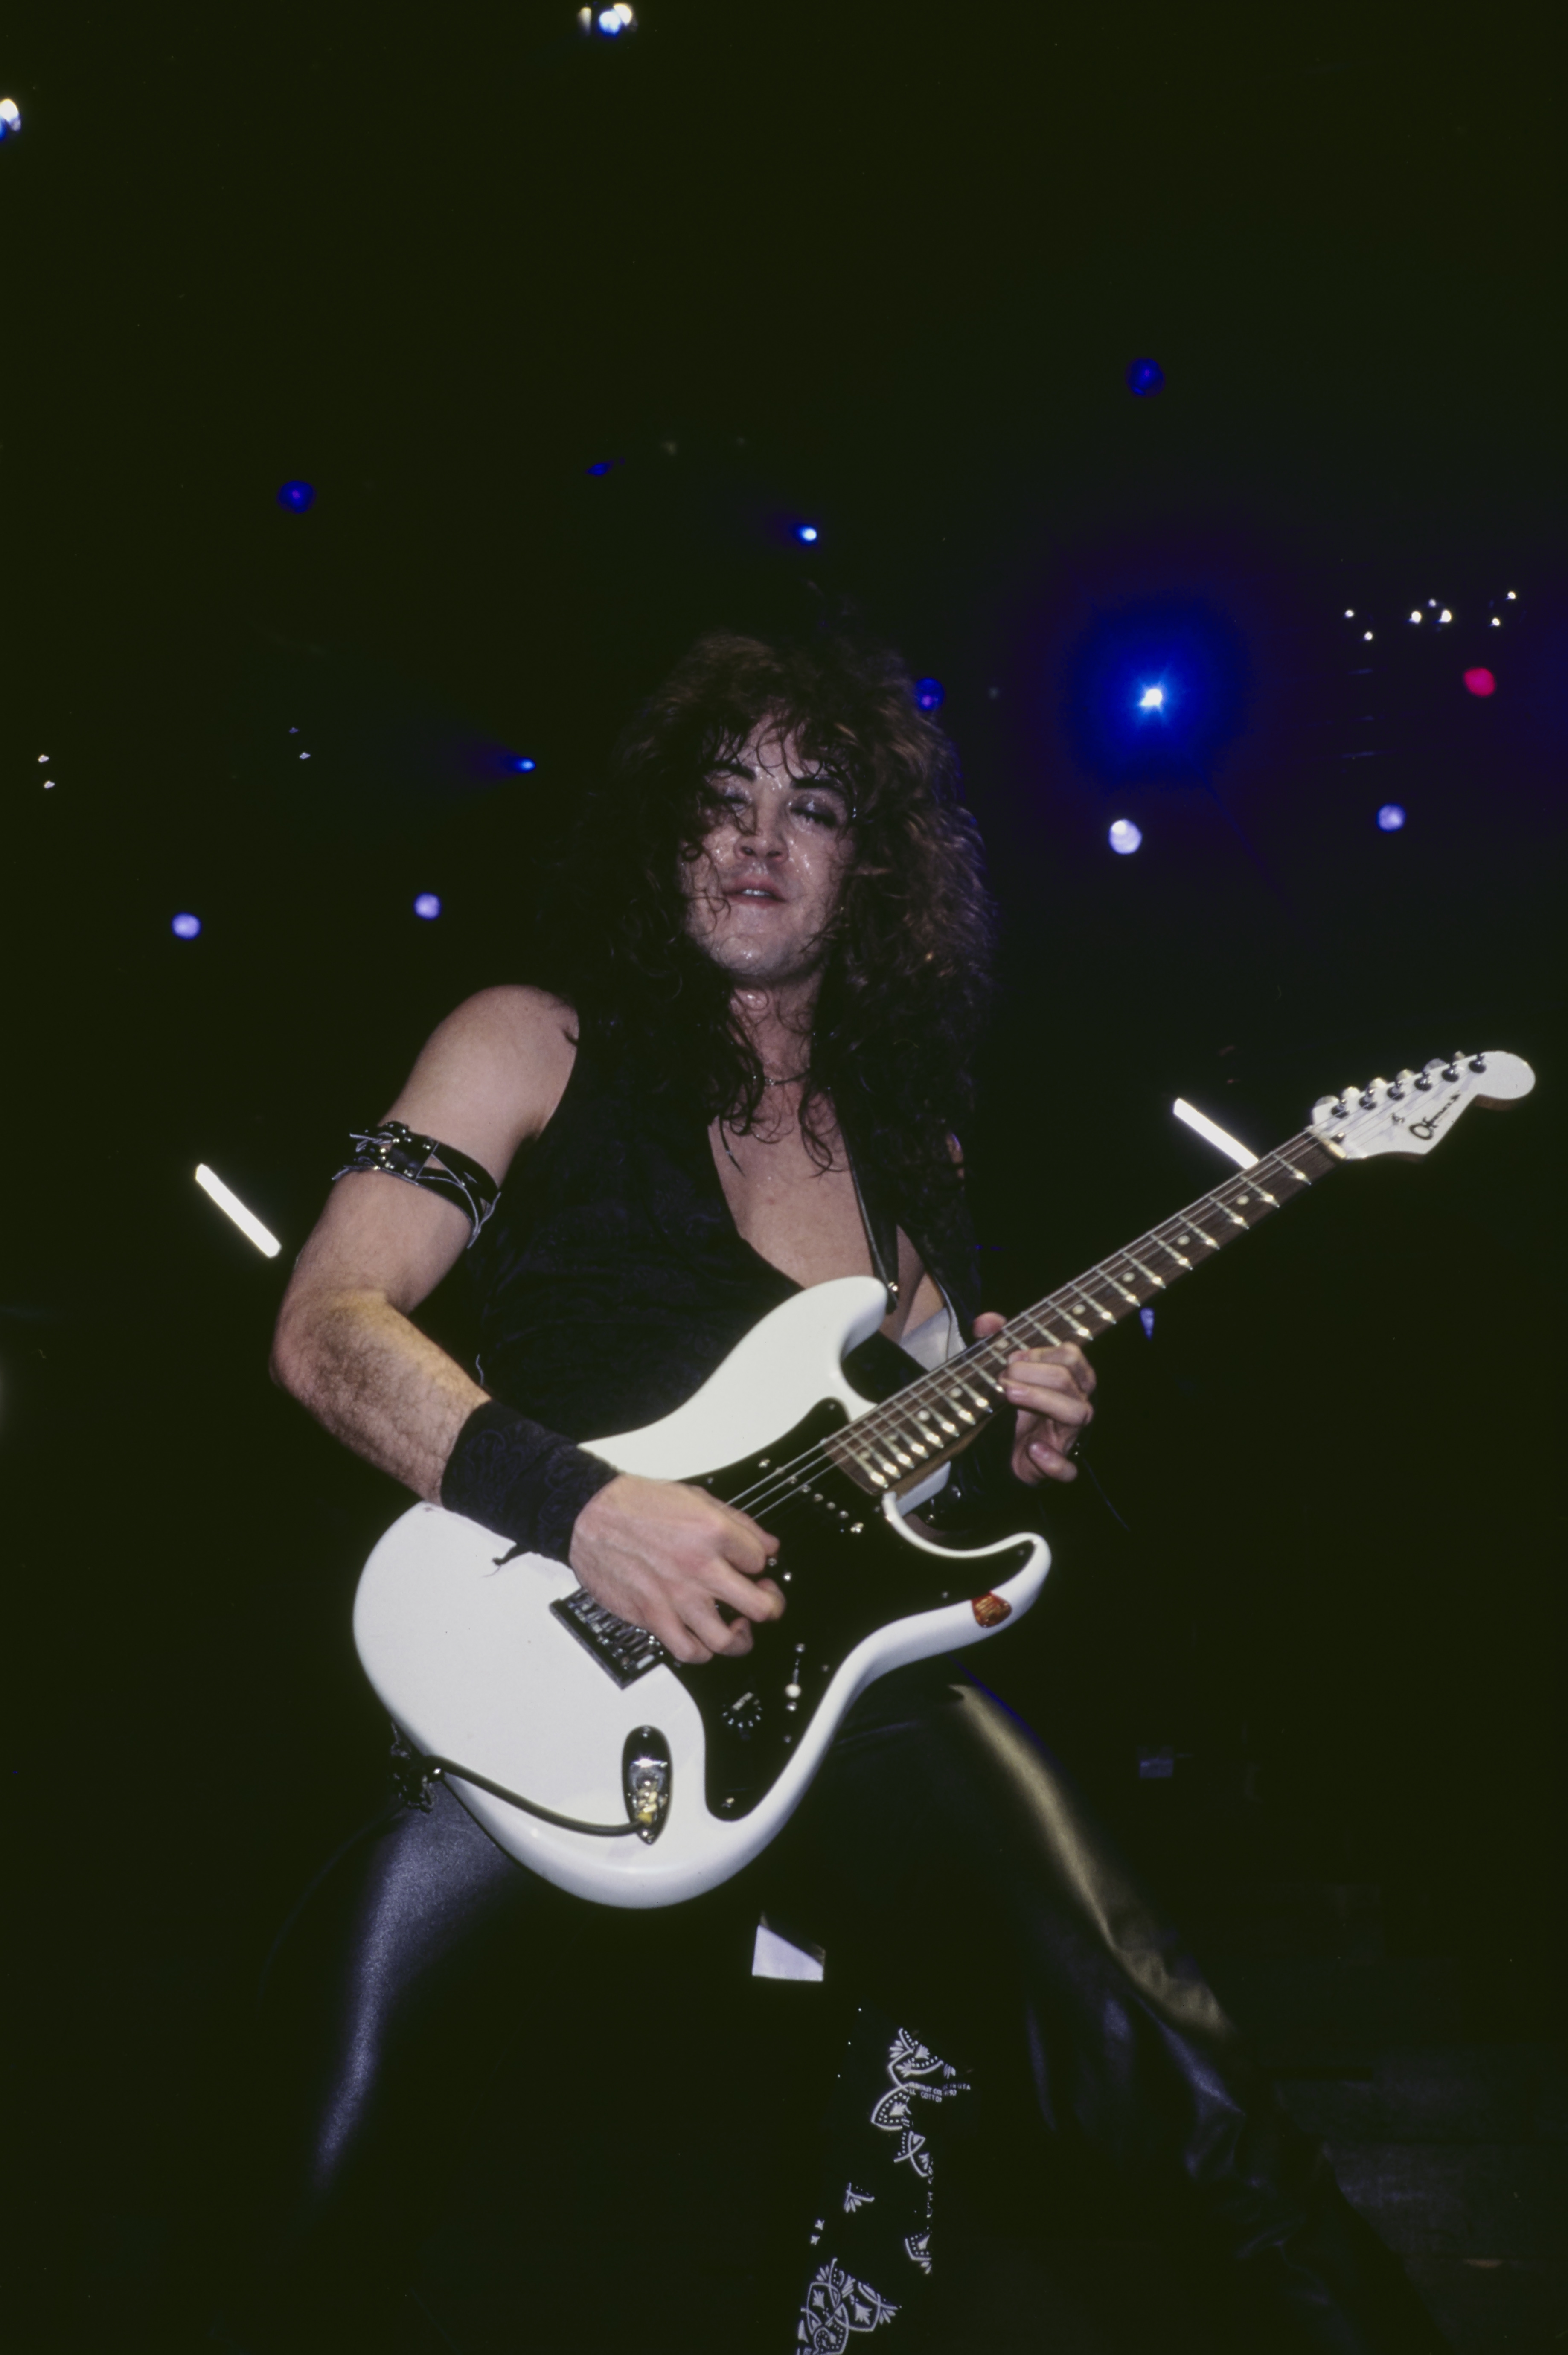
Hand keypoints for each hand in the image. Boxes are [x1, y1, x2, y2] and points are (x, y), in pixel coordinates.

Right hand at [568, 1474, 784, 1664]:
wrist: (590, 1516)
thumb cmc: (636, 1504)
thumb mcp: (696, 1497)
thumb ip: (738, 1522)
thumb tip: (768, 1545)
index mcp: (713, 1532)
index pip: (761, 1560)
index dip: (761, 1563)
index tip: (754, 1565)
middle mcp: (698, 1567)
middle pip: (759, 1606)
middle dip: (771, 1606)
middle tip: (765, 1600)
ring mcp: (676, 1597)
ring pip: (727, 1640)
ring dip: (741, 1638)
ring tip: (739, 1628)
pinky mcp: (652, 1616)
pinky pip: (688, 1651)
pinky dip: (703, 1651)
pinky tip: (704, 1640)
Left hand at [973, 1313, 1095, 1484]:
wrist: (1006, 1453)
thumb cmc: (1015, 1406)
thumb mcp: (1005, 1373)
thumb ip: (996, 1341)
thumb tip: (984, 1321)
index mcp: (1068, 1380)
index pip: (1072, 1356)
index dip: (1042, 1353)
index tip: (1011, 1359)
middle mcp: (1075, 1404)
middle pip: (1071, 1381)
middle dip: (1036, 1374)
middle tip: (1003, 1378)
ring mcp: (1069, 1436)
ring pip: (1077, 1413)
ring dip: (1042, 1400)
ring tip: (1009, 1393)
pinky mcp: (1058, 1466)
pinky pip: (1068, 1469)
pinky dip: (1053, 1461)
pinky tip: (1033, 1449)